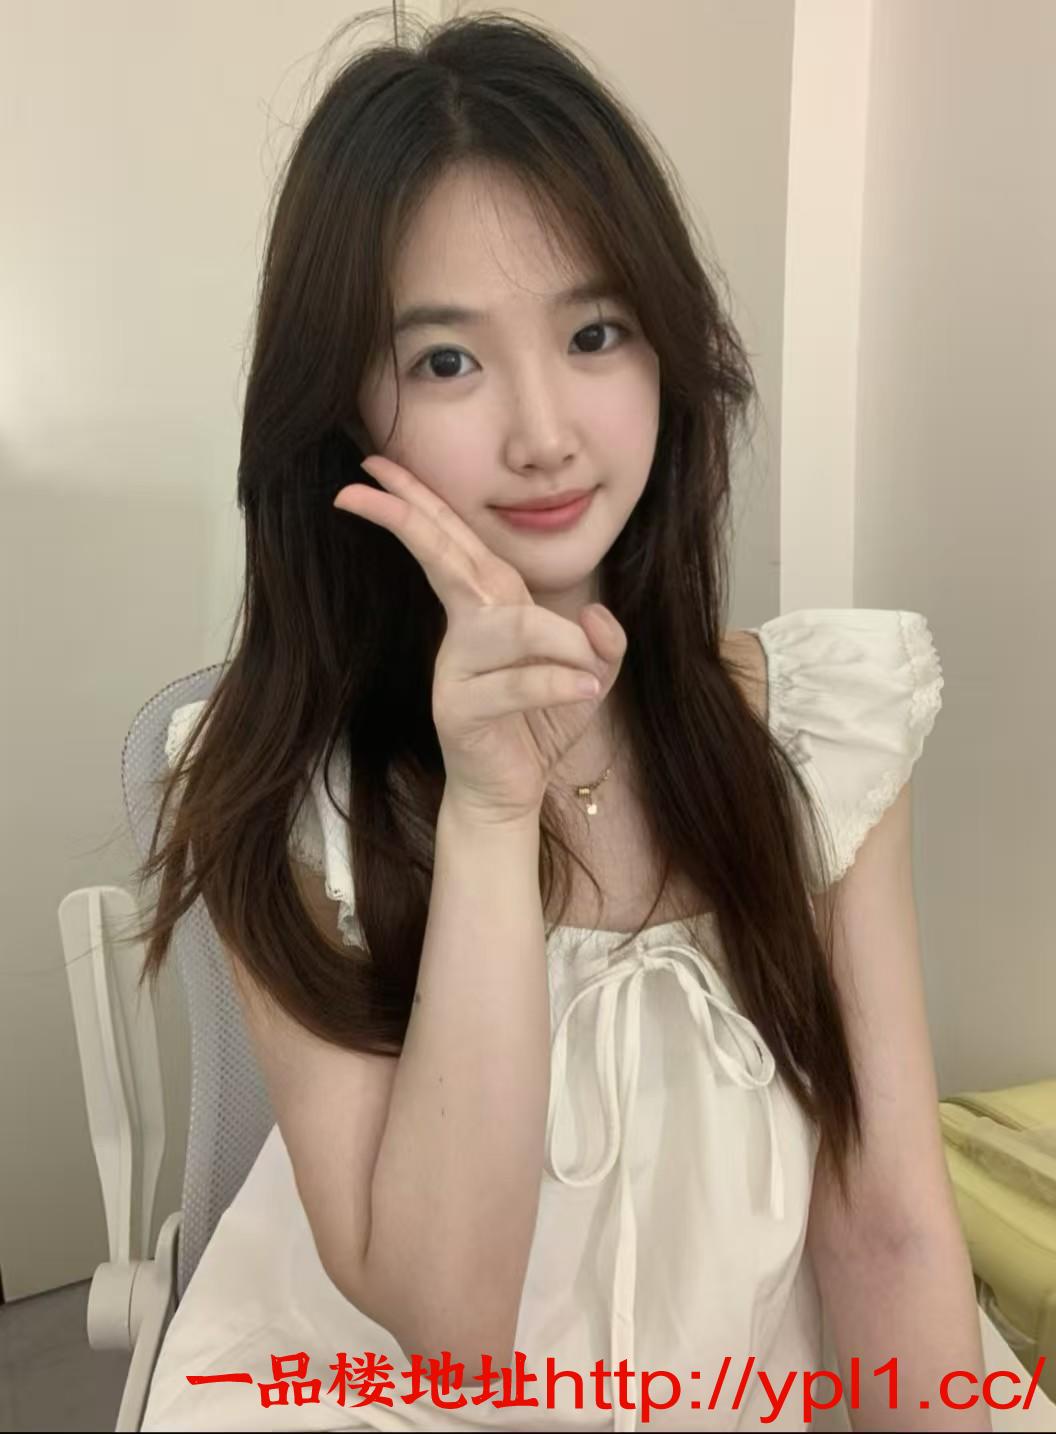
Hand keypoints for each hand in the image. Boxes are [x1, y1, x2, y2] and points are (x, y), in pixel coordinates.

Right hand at [333, 456, 626, 825]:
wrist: (511, 792)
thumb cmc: (540, 724)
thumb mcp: (589, 675)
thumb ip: (603, 641)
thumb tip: (595, 614)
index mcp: (489, 606)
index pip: (455, 541)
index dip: (420, 500)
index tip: (376, 464)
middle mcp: (466, 629)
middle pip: (444, 557)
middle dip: (410, 513)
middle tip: (364, 478)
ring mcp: (457, 669)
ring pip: (506, 624)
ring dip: (556, 639)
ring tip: (589, 667)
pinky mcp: (461, 711)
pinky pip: (515, 684)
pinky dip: (557, 683)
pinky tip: (586, 690)